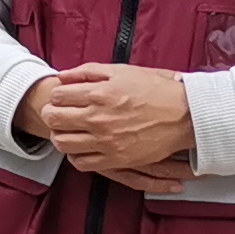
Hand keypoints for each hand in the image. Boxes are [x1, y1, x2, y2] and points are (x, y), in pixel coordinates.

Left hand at [35, 64, 195, 180]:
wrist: (184, 115)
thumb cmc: (155, 90)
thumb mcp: (122, 71)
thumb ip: (88, 71)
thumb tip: (63, 76)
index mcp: (99, 94)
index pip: (58, 96)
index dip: (56, 95)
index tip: (61, 97)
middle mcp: (99, 118)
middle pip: (55, 120)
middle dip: (51, 114)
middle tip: (56, 113)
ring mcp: (106, 141)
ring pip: (63, 143)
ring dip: (59, 135)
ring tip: (66, 130)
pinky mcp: (115, 159)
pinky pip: (81, 162)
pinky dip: (74, 155)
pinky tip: (79, 147)